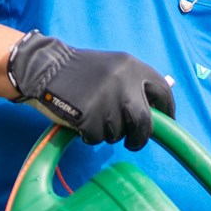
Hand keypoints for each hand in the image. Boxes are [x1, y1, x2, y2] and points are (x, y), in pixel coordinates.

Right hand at [7, 30, 175, 149]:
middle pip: (144, 122)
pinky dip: (90, 136)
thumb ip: (135, 86)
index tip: (166, 123)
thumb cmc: (80, 71)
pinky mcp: (88, 115)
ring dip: (108, 133)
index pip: (163, 93)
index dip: (167, 112)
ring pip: (118, 133)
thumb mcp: (113, 69)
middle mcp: (124, 82)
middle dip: (140, 137)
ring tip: (93, 117)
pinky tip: (80, 121)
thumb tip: (159, 114)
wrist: (43, 68)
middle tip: (133, 143)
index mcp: (133, 67)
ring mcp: (107, 99)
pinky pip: (97, 137)